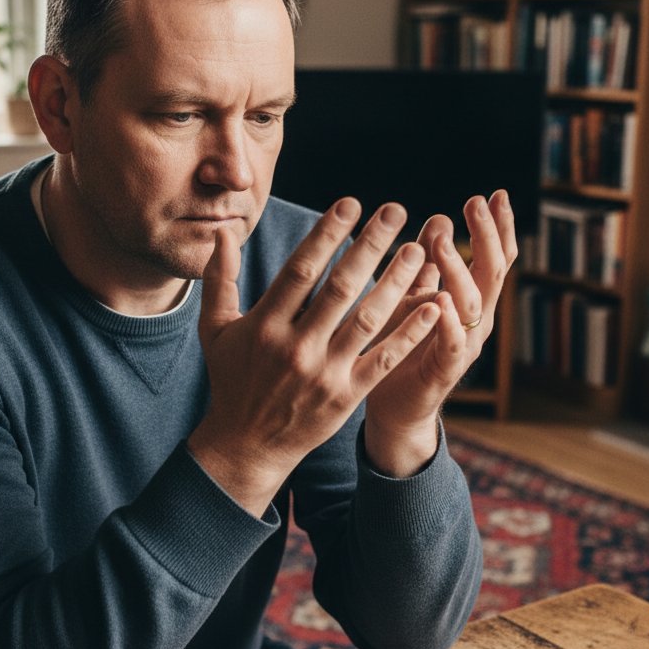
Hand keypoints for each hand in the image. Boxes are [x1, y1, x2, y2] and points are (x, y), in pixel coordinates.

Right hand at [187, 198, 442, 516]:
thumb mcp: (215, 329)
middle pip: (340, 287)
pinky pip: (383, 360)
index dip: (327, 234)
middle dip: (370, 246)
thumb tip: (222, 233)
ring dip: (396, 283)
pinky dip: (410, 334)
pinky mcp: (346, 397)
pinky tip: (432, 306)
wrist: (246, 445)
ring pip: (367, 320)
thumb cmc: (232, 380)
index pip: (301, 269)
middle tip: (395, 211)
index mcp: (265, 325)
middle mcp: (295, 346)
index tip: (351, 203)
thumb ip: (220, 279)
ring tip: (418, 250)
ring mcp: (324, 373)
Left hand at [364, 190, 517, 476]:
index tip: (495, 193)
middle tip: (477, 203)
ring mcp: (464, 346)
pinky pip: (453, 346)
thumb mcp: (412, 293)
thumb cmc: (401, 344)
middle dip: (486, 236)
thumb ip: (427, 261)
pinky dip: (449, 323)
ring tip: (444, 244)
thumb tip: (440, 218)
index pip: (493, 257)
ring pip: (473, 304)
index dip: (497, 227)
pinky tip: (442, 302)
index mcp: (471, 299)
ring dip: (459, 271)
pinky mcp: (444, 372)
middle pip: (492, 272)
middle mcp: (476, 320)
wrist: (392, 407)